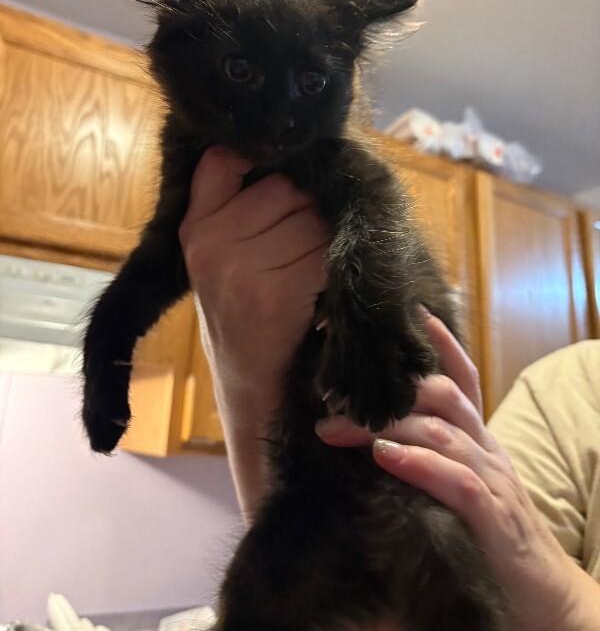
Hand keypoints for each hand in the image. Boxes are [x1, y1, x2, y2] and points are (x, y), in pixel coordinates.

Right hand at [179, 146, 328, 414]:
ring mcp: (240, 267)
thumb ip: (236, 202)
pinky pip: (324, 254)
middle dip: (306, 206)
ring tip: (308, 263)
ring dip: (324, 237)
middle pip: (285, 187)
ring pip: (311, 219)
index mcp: (194, 225)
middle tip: (302, 237)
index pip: (224, 159)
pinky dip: (332, 265)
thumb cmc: (241, 304)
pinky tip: (318, 285)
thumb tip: (294, 150)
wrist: (248, 378)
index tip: (279, 169)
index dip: (259, 158)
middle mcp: (209, 241)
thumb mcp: (219, 250)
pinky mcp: (276, 293)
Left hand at [315, 313, 596, 630]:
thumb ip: (428, 459)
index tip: (407, 314)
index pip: (462, 378)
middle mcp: (486, 449)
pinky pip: (457, 480)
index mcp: (478, 439)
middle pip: (440, 396)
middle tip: (329, 393)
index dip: (439, 344)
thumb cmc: (489, 537)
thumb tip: (372, 440)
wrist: (544, 597)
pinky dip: (418, 464)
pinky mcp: (494, 518)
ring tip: (336, 426)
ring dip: (385, 425)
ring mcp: (493, 479)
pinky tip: (384, 457)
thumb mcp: (458, 486)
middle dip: (385, 389)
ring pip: (441, 431)